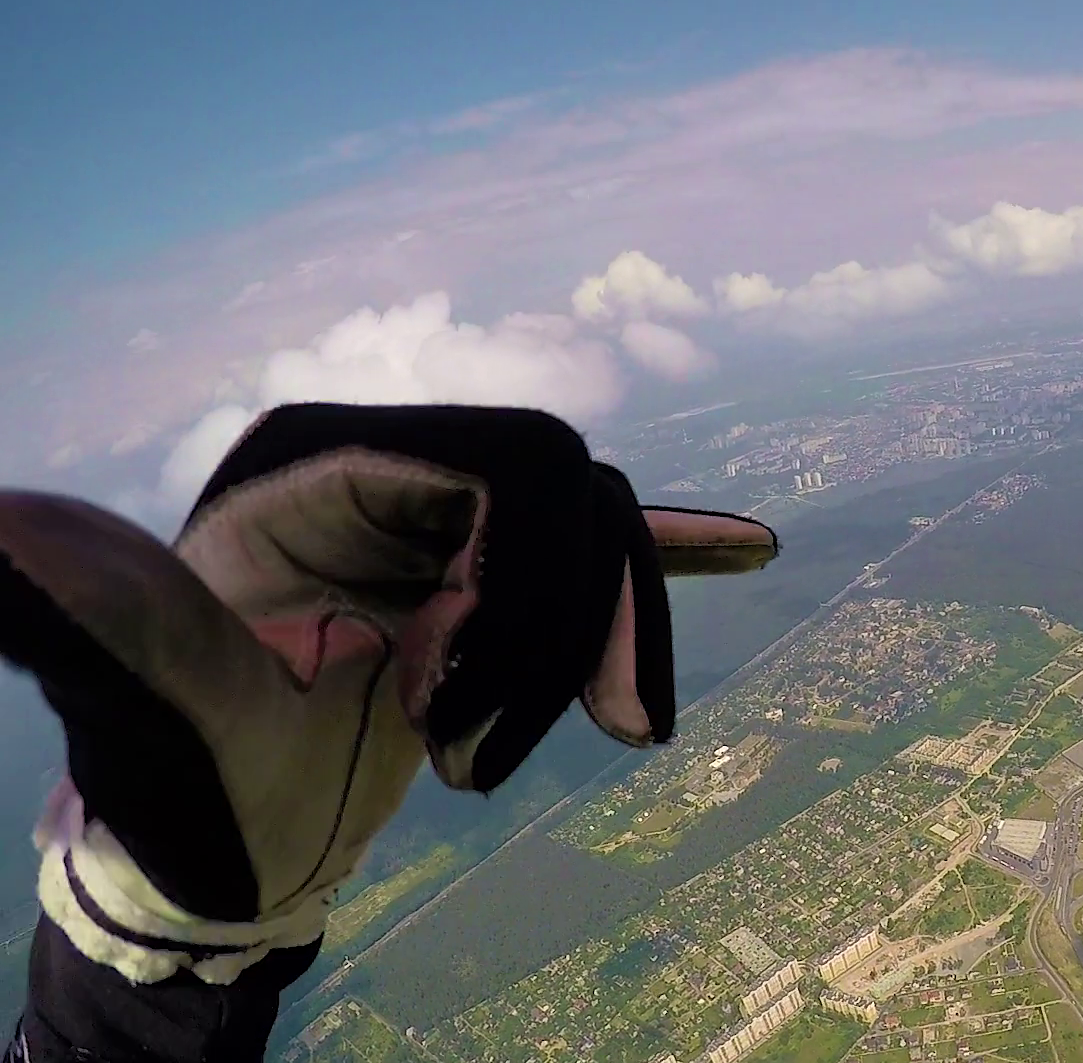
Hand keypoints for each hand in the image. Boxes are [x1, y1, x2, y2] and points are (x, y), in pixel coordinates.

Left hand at [0, 403, 775, 983]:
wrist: (223, 846)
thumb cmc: (184, 779)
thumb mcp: (161, 699)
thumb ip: (109, 610)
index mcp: (326, 459)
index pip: (509, 461)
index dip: (523, 582)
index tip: (448, 700)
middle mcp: (401, 470)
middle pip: (573, 496)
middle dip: (573, 625)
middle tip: (498, 756)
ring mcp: (452, 526)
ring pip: (602, 538)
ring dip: (610, 646)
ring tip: (590, 752)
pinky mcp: (493, 586)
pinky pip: (602, 551)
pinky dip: (671, 555)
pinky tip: (750, 549)